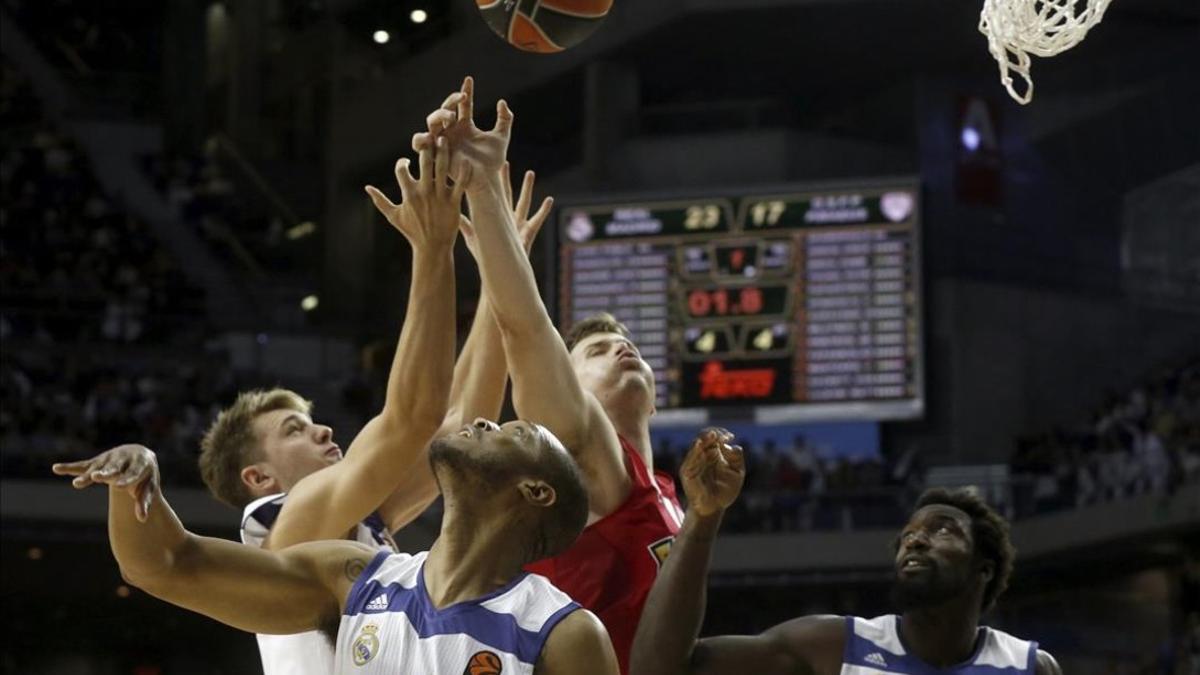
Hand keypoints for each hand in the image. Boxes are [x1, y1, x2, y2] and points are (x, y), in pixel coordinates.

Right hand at [52, 444, 159, 521]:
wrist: (139, 455)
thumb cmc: (144, 476)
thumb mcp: (148, 487)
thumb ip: (144, 502)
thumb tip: (143, 519)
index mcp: (141, 464)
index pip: (133, 473)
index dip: (126, 480)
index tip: (119, 487)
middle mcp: (124, 458)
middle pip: (113, 468)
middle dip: (105, 473)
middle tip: (96, 477)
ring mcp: (109, 458)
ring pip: (97, 468)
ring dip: (86, 476)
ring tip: (77, 484)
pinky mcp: (97, 461)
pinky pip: (82, 465)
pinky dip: (70, 467)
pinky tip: (56, 468)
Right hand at [365, 135, 464, 249]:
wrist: (432, 248)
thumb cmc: (412, 232)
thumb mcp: (393, 216)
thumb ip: (380, 201)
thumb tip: (367, 187)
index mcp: (409, 194)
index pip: (402, 170)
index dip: (402, 162)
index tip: (406, 162)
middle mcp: (424, 192)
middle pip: (424, 163)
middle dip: (426, 148)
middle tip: (429, 136)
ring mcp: (440, 196)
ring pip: (442, 169)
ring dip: (443, 152)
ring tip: (444, 139)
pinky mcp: (454, 202)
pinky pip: (460, 184)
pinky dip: (463, 172)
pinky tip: (465, 160)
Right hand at [412, 76, 511, 193]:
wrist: (486, 181)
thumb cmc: (492, 162)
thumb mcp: (501, 138)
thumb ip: (504, 119)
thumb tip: (503, 102)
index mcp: (465, 126)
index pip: (462, 105)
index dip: (465, 92)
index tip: (469, 80)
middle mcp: (452, 132)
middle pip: (444, 110)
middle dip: (450, 101)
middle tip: (462, 100)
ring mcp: (443, 142)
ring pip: (431, 122)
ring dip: (439, 116)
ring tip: (450, 117)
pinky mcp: (435, 153)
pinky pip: (421, 144)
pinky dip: (423, 138)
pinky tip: (434, 135)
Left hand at [460, 161, 553, 256]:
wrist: (499, 271)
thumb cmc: (486, 256)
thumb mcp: (474, 238)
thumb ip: (466, 225)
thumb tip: (452, 212)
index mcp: (495, 217)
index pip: (490, 196)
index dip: (487, 183)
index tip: (485, 168)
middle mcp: (507, 218)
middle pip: (507, 194)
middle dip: (506, 179)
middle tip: (505, 162)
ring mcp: (518, 224)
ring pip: (523, 202)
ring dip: (526, 188)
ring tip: (529, 173)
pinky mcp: (527, 233)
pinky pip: (537, 220)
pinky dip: (543, 210)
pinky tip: (549, 200)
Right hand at [680, 428, 744, 517]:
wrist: (714, 508)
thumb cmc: (725, 491)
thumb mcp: (737, 472)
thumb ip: (737, 458)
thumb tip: (730, 445)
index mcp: (714, 453)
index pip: (714, 436)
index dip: (722, 433)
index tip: (730, 437)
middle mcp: (702, 455)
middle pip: (704, 436)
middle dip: (713, 433)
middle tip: (723, 436)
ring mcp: (693, 462)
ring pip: (696, 444)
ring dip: (704, 438)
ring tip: (713, 435)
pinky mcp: (687, 471)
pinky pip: (689, 458)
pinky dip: (694, 450)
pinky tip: (699, 444)